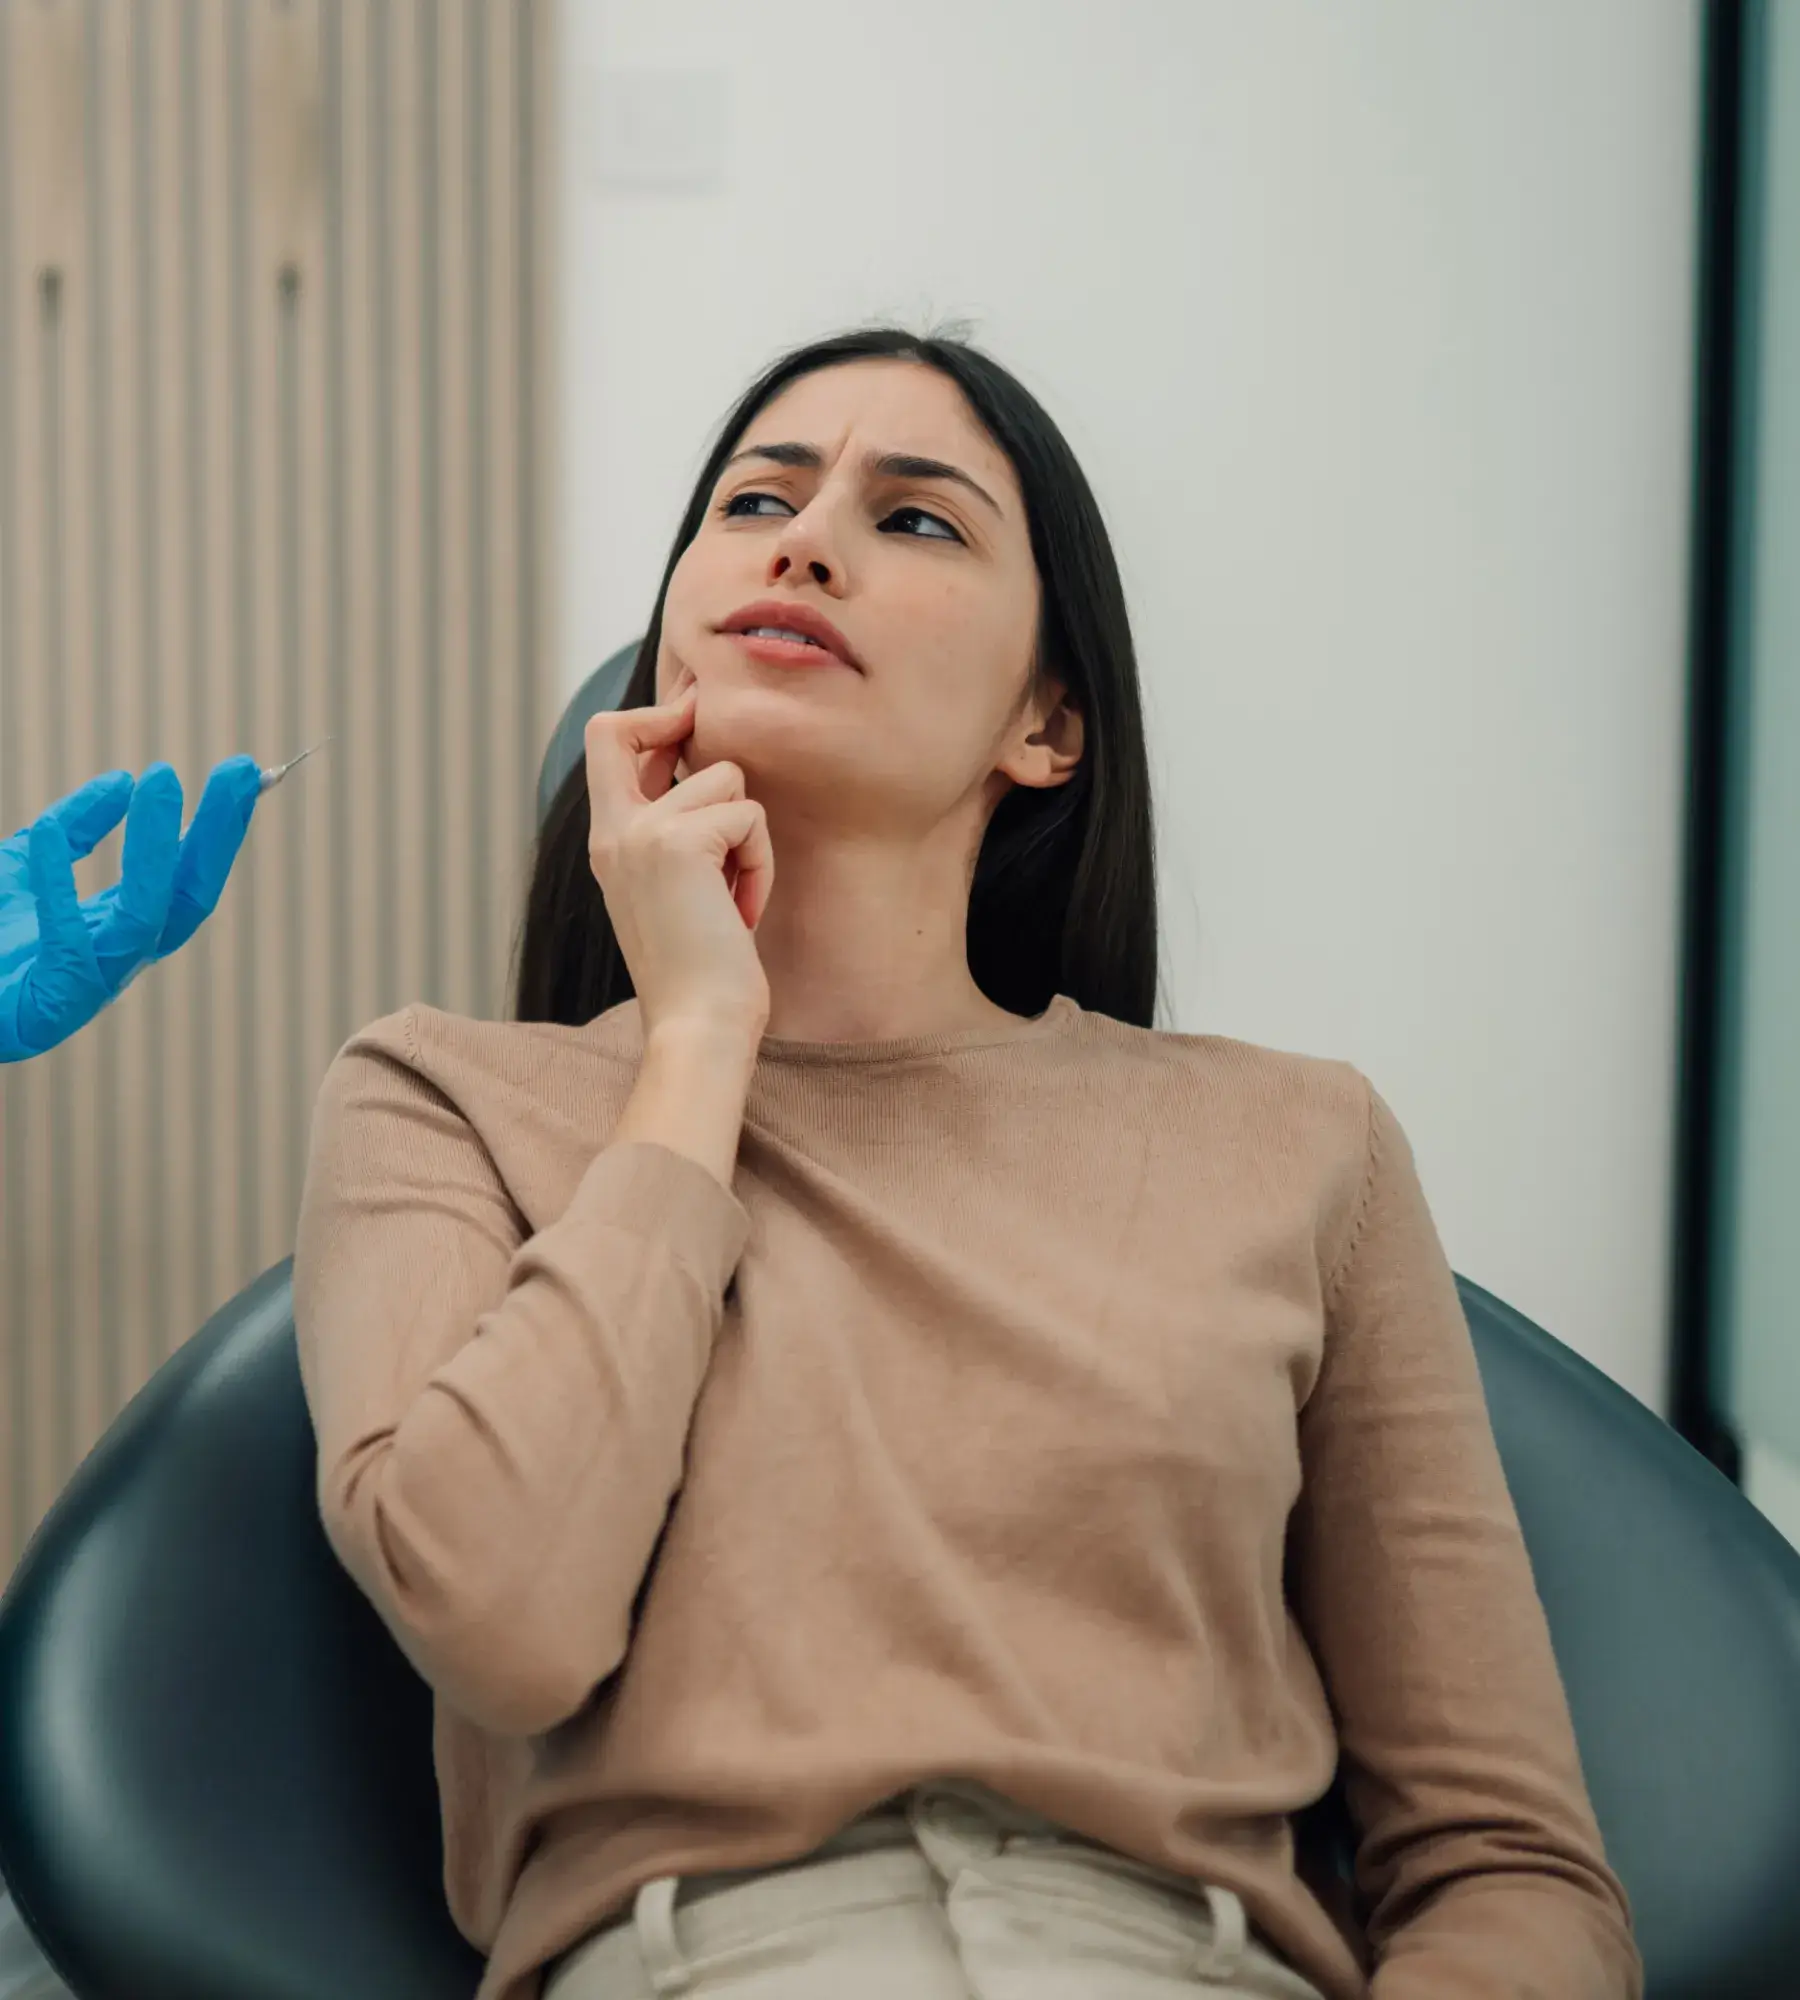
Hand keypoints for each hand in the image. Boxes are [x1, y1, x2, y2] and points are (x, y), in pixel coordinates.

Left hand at [0, 757, 260, 1062]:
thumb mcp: (27, 861)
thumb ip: (74, 827)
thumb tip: (124, 780)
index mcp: (124, 927)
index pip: (187, 875)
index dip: (218, 825)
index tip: (243, 772)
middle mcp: (123, 955)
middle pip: (190, 895)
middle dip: (219, 832)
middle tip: (241, 770)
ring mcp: (94, 981)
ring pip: (145, 916)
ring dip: (157, 848)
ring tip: (162, 780)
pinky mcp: (56, 1003)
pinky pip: (65, 939)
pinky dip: (56, 884)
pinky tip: (45, 831)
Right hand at [584, 683, 772, 1049]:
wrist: (698, 1027)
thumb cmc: (701, 973)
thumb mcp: (676, 891)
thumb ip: (677, 834)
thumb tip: (710, 776)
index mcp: (607, 842)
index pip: (603, 740)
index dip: (649, 719)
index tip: (689, 726)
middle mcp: (612, 831)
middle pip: (619, 726)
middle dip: (676, 720)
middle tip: (710, 743)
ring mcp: (640, 833)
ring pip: (724, 777)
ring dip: (747, 835)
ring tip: (734, 892)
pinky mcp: (679, 843)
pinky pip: (749, 816)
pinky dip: (760, 863)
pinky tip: (742, 911)